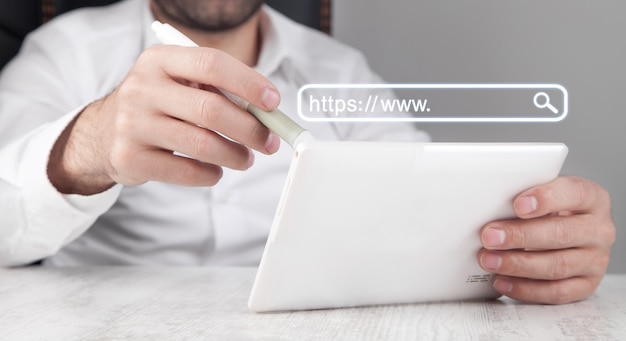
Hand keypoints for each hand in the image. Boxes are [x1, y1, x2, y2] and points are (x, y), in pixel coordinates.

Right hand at [48, 45, 280, 193]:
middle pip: (211, 109)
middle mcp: (142, 88)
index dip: (248, 84)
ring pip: (202, 144)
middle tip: (269, 142)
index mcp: (159, 60)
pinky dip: (211, 175)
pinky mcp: (131, 158)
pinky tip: (216, 171)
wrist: (103, 134)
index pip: (211, 64)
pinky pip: (186, 171)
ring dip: (235, 155)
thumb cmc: (156, 105)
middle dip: (250, 129)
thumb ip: (216, 90)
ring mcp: (132, 124)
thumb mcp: (177, 83)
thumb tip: (266, 113)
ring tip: (245, 158)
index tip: (273, 103)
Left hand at [478, 176, 614, 303]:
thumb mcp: (543, 196)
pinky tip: (502, 281)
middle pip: (561, 234)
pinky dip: (526, 289)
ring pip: (557, 265)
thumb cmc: (549, 211)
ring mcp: (596, 260)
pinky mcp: (587, 285)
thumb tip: (489, 208)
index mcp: (592, 198)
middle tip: (490, 236)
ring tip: (489, 260)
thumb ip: (526, 198)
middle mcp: (599, 229)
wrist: (568, 235)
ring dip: (518, 264)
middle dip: (520, 236)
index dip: (546, 198)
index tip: (517, 205)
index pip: (575, 193)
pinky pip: (557, 291)